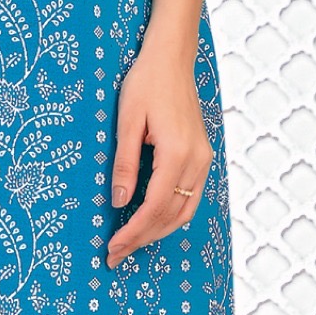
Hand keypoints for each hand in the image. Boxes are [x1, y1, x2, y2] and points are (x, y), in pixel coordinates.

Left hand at [106, 37, 211, 268]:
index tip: (112, 247)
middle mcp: (197, 160)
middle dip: (142, 239)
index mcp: (177, 152)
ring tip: (130, 243)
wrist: (172, 59)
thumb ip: (124, 164)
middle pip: (171, 215)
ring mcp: (203, 159)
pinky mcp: (202, 156)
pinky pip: (190, 196)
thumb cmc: (146, 83)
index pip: (154, 206)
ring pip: (185, 210)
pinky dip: (170, 215)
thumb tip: (119, 201)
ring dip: (158, 232)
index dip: (133, 232)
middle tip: (115, 255)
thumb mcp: (126, 121)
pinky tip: (150, 221)